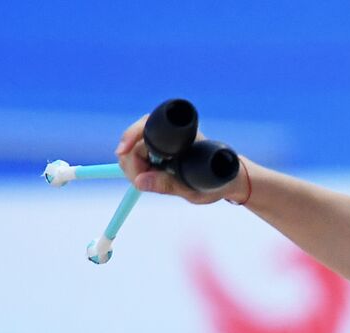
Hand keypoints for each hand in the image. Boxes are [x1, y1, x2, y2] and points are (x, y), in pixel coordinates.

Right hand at [113, 113, 248, 204]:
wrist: (228, 181)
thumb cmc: (215, 183)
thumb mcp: (192, 188)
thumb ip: (167, 185)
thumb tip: (138, 182)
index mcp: (180, 137)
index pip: (146, 126)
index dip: (130, 136)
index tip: (121, 152)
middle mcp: (170, 136)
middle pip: (135, 140)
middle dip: (130, 161)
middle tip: (138, 183)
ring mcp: (164, 143)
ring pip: (134, 150)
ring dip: (134, 167)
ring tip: (148, 184)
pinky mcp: (160, 151)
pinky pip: (140, 156)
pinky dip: (138, 168)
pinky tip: (147, 179)